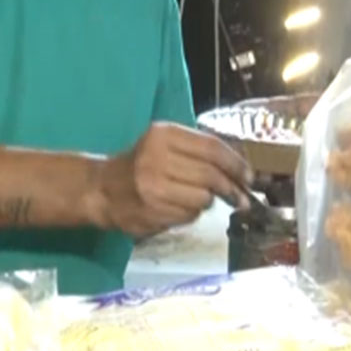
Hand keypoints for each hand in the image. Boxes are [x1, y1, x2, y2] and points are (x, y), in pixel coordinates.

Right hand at [89, 122, 252, 238]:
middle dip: (232, 189)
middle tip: (241, 198)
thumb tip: (241, 169)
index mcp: (163, 135)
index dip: (236, 164)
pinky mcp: (152, 210)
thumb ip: (199, 150)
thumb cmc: (140, 164)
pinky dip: (191, 213)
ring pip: (203, 198)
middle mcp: (157, 158)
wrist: (102, 189)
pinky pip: (189, 214)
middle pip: (212, 175)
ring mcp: (153, 186)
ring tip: (199, 200)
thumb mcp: (164, 144)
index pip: (212, 148)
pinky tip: (178, 207)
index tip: (249, 177)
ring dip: (208, 202)